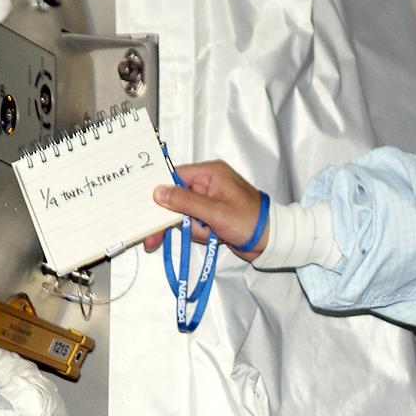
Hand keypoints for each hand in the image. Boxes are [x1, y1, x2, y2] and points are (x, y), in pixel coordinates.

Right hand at [142, 160, 268, 260]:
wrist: (272, 241)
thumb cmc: (249, 221)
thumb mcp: (215, 212)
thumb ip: (185, 202)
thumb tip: (158, 192)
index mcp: (210, 174)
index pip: (174, 177)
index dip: (158, 193)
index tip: (143, 209)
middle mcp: (207, 184)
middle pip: (175, 199)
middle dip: (172, 220)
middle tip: (152, 241)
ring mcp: (208, 202)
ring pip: (183, 216)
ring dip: (193, 230)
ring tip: (211, 235)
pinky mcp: (210, 217)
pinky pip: (193, 225)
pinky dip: (200, 234)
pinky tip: (215, 238)